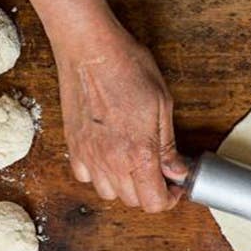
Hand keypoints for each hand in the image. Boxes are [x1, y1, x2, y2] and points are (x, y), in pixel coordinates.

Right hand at [53, 16, 185, 210]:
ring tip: (133, 164)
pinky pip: (85, 177)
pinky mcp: (73, 146)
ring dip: (124, 186)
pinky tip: (108, 157)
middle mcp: (112, 161)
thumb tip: (177, 171)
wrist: (88, 47)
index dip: (169, 200)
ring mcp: (90, 155)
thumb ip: (168, 146)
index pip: (154, 202)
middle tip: (157, 171)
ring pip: (109, 193)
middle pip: (133, 201)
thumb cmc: (127, 67)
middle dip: (149, 191)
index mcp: (139, 154)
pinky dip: (98, 174)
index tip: (174, 187)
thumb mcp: (162, 105)